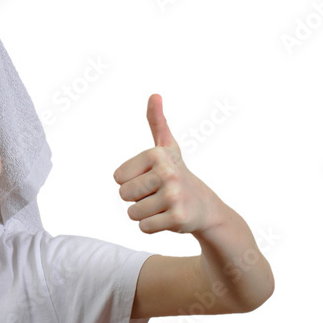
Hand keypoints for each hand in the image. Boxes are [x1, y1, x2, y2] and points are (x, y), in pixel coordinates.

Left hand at [113, 94, 221, 234]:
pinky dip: (152, 226)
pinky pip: (144, 227)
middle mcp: (167, 173)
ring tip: (163, 205)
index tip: (152, 178)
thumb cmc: (177, 174)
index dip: (132, 182)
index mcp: (157, 154)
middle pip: (123, 195)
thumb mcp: (167, 147)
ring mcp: (174, 196)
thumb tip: (155, 95)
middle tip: (158, 193)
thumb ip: (157, 121)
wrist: (205, 207)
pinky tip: (168, 217)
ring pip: (132, 213)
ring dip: (144, 213)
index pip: (118, 178)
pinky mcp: (177, 218)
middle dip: (137, 199)